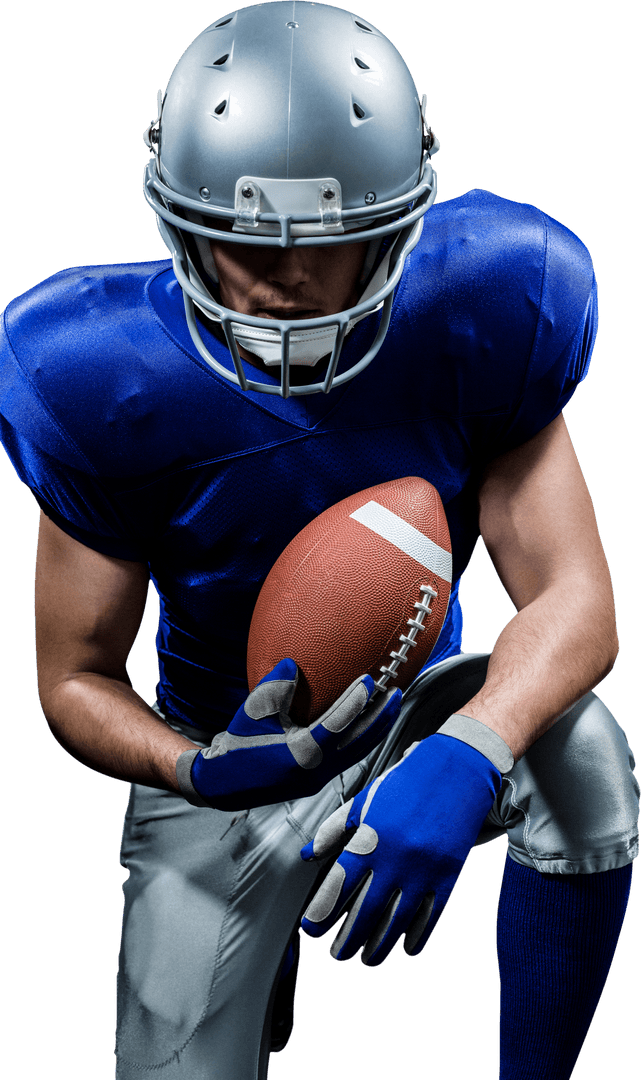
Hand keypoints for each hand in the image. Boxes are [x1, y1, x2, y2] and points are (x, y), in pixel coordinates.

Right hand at [186, 658, 400, 810]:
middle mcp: (316, 771)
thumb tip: (294, 664)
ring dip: (376, 728)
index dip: (356, 701)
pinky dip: (362, 739)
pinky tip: (368, 724)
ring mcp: (319, 779)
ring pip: (358, 752)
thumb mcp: (253, 712)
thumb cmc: (238, 745)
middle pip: (359, 743)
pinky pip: (348, 757)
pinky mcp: (318, 780)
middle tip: (397, 692)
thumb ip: (275, 687)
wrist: (224, 784)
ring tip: (390, 706)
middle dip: (381, 717)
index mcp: (300, 755)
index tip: (370, 679)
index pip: (337, 725)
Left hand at [300, 733, 500, 965]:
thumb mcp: (366, 800)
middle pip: (365, 911)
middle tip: (337, 953)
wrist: (458, 769)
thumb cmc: (407, 782)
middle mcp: (395, 858)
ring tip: (365, 958)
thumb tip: (310, 855)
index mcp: (371, 836)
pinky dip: (415, 936)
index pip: (339, 885)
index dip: (322, 911)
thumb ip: (335, 829)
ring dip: (378, 945)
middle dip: (347, 938)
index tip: (311, 928)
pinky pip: (429, 916)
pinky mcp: (448, 875)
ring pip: (396, 921)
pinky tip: (404, 947)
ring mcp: (424, 870)